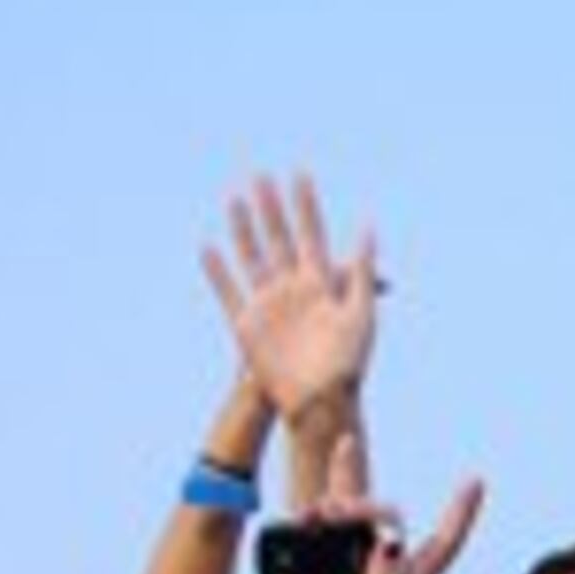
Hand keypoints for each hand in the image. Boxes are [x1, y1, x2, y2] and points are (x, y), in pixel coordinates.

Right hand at [201, 173, 378, 429]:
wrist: (318, 400)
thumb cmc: (347, 363)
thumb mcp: (361, 314)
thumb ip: (364, 271)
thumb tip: (367, 226)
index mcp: (320, 283)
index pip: (311, 233)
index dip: (306, 204)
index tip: (300, 173)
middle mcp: (292, 287)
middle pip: (278, 238)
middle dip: (270, 206)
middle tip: (260, 174)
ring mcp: (269, 303)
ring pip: (251, 256)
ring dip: (241, 227)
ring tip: (233, 196)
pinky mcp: (248, 324)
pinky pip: (229, 292)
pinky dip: (218, 271)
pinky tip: (207, 246)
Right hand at [249, 439, 479, 573]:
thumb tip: (390, 543)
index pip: (443, 545)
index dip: (461, 514)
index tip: (476, 481)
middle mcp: (383, 562)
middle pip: (389, 514)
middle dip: (365, 507)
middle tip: (334, 514)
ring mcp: (352, 549)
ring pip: (355, 504)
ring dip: (339, 503)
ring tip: (312, 520)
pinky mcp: (321, 540)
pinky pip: (329, 501)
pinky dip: (328, 490)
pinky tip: (326, 482)